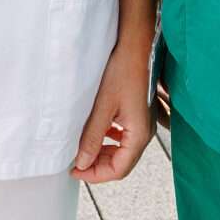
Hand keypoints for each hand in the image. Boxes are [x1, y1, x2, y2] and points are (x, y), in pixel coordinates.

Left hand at [73, 42, 156, 184]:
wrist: (137, 45)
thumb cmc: (123, 71)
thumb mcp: (102, 107)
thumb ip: (92, 137)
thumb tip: (83, 162)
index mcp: (139, 135)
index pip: (118, 170)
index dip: (95, 175)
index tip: (75, 170)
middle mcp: (145, 132)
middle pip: (122, 163)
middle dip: (98, 166)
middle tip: (76, 163)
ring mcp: (144, 123)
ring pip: (123, 150)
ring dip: (103, 153)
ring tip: (84, 149)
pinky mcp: (139, 113)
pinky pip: (125, 136)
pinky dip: (110, 140)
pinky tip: (98, 132)